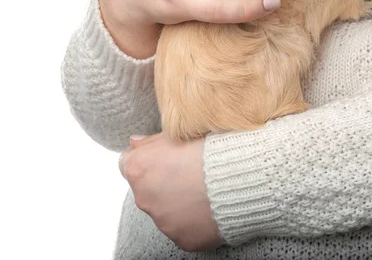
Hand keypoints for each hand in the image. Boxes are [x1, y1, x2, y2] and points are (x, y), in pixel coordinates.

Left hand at [118, 132, 224, 252]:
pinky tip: (209, 206)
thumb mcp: (178, 132)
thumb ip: (150, 141)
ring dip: (178, 202)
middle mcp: (144, 199)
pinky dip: (193, 219)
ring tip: (203, 190)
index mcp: (139, 169)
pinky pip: (183, 228)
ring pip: (164, 211)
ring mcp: (163, 222)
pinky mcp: (182, 239)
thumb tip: (134, 143)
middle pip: (146, 190)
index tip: (166, 159)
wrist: (241, 176)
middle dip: (163, 183)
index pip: (129, 165)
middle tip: (189, 174)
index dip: (149, 160)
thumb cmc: (210, 148)